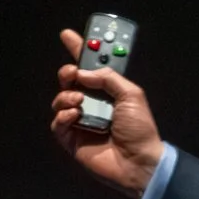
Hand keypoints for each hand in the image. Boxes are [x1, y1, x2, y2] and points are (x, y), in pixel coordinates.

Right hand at [51, 28, 164, 198]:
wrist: (138, 163)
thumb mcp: (131, 95)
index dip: (79, 50)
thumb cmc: (140, 129)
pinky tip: (75, 115)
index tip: (68, 35)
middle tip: (72, 73)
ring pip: (60, 99)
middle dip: (67, 72)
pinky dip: (63, 115)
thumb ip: (108, 78)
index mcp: (108, 91)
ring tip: (79, 100)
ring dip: (66, 95)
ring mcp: (80, 121)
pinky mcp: (71, 140)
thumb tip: (84, 73)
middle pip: (70, 81)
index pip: (90, 67)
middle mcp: (92, 103)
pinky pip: (58, 123)